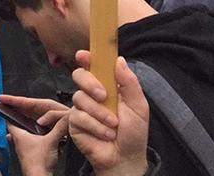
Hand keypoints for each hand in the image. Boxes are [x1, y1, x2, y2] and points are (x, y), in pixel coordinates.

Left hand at [0, 94, 68, 175]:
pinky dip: (40, 144)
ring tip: (42, 130)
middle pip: (19, 129)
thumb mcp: (52, 140)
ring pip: (27, 138)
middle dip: (25, 123)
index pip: (9, 120)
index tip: (12, 106)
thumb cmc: (38, 163)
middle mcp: (19, 143)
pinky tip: (48, 144)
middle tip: (30, 117)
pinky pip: (34, 147)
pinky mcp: (31, 158)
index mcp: (19, 135)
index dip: (11, 112)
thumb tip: (66, 118)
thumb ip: (59, 127)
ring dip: (33, 134)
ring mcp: (24, 151)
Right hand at [68, 51, 149, 175]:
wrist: (125, 158)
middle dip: (90, 83)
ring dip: (100, 113)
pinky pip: (79, 116)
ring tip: (113, 125)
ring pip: (79, 98)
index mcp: (108, 86)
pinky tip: (105, 134)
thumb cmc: (134, 133)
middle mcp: (92, 94)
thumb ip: (130, 83)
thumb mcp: (139, 107)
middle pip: (79, 75)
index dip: (86, 58)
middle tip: (103, 96)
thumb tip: (119, 60)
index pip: (94, 66)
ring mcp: (82, 108)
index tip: (84, 55)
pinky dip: (96, 126)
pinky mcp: (74, 122)